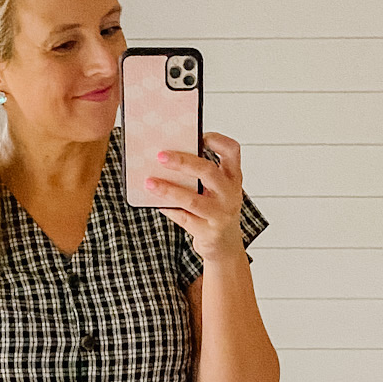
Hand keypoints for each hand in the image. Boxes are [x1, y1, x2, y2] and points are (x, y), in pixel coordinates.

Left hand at [142, 130, 245, 264]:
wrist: (226, 245)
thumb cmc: (216, 210)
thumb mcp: (216, 189)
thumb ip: (201, 174)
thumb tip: (167, 158)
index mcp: (233, 177)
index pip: (232, 151)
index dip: (217, 140)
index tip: (199, 136)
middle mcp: (230, 194)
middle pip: (208, 172)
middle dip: (183, 162)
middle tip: (161, 156)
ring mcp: (220, 214)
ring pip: (192, 199)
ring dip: (168, 189)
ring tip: (149, 182)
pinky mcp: (208, 232)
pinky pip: (183, 218)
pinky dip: (168, 208)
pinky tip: (155, 202)